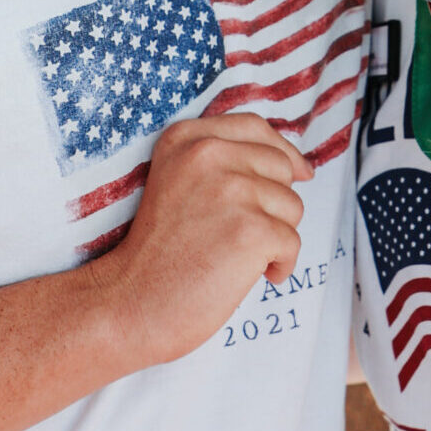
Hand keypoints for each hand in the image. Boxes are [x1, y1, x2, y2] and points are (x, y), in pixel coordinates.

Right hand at [94, 116, 312, 368]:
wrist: (129, 303)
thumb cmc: (157, 254)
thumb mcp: (177, 182)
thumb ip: (224, 162)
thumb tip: (300, 167)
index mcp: (187, 139)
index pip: (254, 127)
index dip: (282, 151)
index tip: (299, 172)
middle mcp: (208, 154)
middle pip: (280, 168)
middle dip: (273, 205)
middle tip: (236, 235)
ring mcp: (231, 190)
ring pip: (292, 207)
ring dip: (274, 238)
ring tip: (233, 257)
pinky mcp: (250, 230)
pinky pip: (292, 243)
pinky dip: (279, 266)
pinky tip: (249, 277)